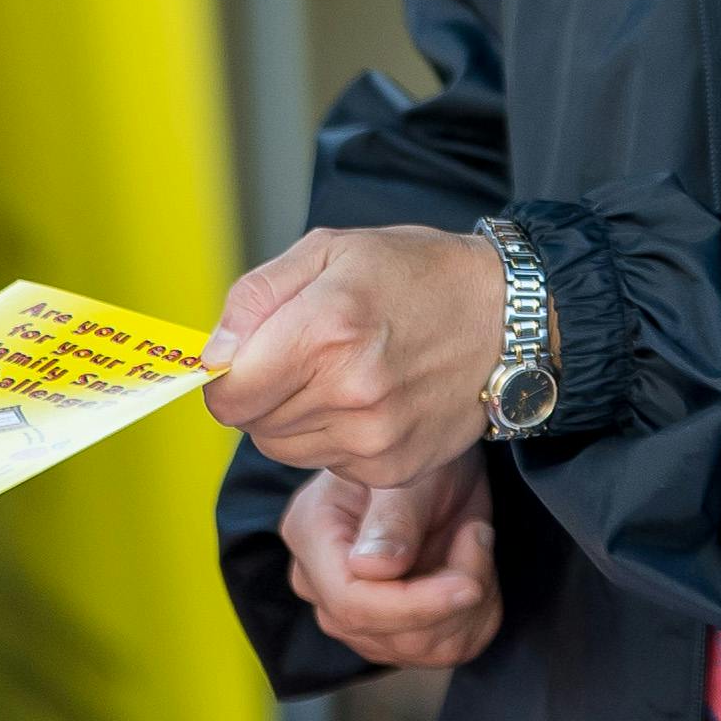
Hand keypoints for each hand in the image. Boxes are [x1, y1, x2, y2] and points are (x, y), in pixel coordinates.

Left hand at [206, 223, 509, 484]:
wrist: (507, 318)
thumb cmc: (416, 275)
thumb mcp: (328, 251)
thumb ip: (256, 299)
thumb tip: (213, 356)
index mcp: (325, 330)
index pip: (229, 394)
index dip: (226, 378)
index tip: (246, 361)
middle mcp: (349, 392)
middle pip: (251, 425)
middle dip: (263, 394)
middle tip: (306, 356)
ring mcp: (374, 438)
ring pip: (285, 449)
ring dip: (295, 418)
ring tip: (340, 376)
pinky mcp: (394, 469)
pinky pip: (328, 464)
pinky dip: (334, 437)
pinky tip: (369, 400)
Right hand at [278, 457, 500, 670]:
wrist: (443, 464)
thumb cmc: (423, 454)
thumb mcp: (413, 470)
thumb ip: (393, 518)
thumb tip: (369, 570)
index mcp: (312, 534)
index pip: (351, 603)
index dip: (413, 606)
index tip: (468, 586)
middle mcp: (321, 583)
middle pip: (386, 635)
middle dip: (451, 600)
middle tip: (478, 535)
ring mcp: (352, 614)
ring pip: (421, 650)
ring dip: (470, 606)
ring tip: (476, 543)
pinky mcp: (389, 632)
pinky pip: (444, 651)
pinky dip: (477, 618)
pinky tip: (476, 572)